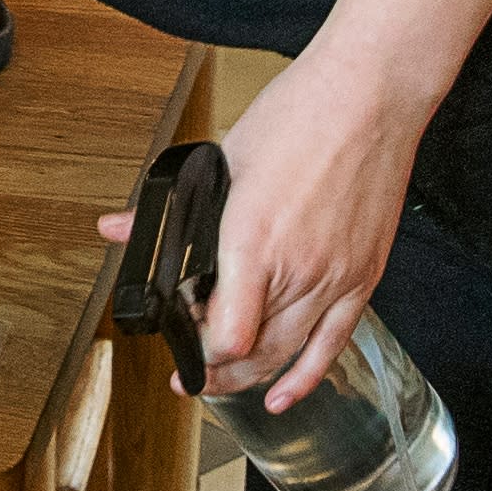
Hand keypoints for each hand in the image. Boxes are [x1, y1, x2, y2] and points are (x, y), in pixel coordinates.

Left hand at [187, 48, 428, 407]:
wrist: (370, 95)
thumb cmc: (301, 116)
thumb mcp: (222, 161)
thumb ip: (169, 209)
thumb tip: (120, 228)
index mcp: (253, 240)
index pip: (224, 335)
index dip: (197, 350)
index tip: (179, 341)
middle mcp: (297, 268)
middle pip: (253, 353)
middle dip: (215, 370)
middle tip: (192, 374)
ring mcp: (335, 276)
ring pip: (288, 354)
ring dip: (252, 377)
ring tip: (225, 381)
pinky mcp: (364, 275)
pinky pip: (334, 344)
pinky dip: (307, 377)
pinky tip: (284, 395)